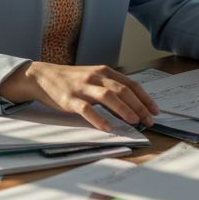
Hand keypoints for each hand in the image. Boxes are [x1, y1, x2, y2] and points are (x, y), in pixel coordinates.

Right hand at [0, 62, 159, 130]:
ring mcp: (82, 88)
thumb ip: (110, 87)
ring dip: (123, 109)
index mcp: (104, 72)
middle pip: (122, 90)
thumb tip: (132, 105)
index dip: (144, 98)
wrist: (43, 76)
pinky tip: (107, 127)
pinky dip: (98, 119)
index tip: (155, 110)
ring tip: (135, 120)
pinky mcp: (70, 99)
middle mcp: (95, 77)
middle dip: (139, 105)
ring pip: (107, 96)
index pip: (130, 84)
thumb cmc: (72, 80)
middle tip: (149, 119)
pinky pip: (86, 109)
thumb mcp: (94, 78)